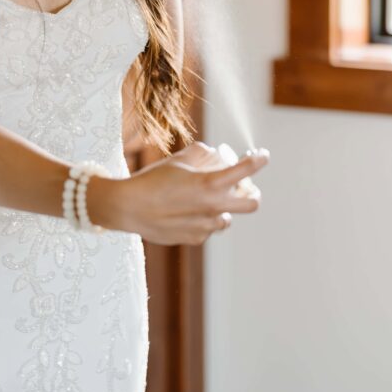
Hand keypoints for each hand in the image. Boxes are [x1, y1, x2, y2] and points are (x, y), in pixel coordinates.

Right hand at [103, 141, 269, 244]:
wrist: (129, 207)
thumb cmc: (152, 180)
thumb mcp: (177, 160)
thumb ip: (200, 154)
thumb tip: (213, 153)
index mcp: (210, 183)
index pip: (246, 170)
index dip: (259, 160)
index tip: (262, 156)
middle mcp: (214, 206)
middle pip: (251, 203)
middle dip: (252, 193)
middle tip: (244, 187)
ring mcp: (206, 226)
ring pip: (226, 217)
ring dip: (221, 208)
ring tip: (201, 200)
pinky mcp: (195, 238)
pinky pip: (207, 228)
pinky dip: (202, 219)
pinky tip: (182, 212)